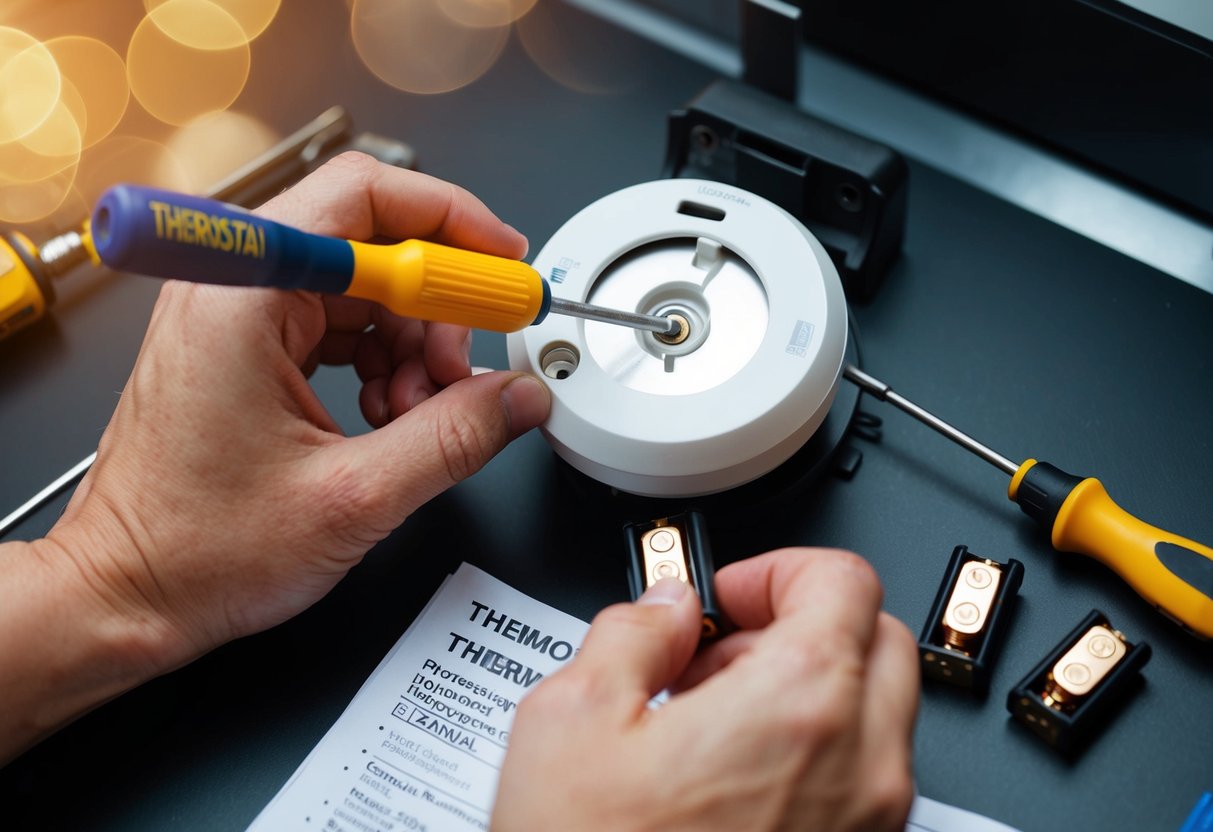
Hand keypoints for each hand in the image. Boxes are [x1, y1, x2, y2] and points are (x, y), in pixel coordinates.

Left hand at [0, 153, 549, 759]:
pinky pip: (339, 326)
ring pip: (364, 292)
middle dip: (438, 309)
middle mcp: (233, 288)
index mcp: (243, 296)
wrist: (124, 596)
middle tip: (471, 371)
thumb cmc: (192, 552)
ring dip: (414, 347)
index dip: (452, 222)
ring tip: (421, 414)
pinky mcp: (245, 348)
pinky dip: (383, 364)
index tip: (501, 266)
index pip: (364, 196)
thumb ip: (455, 438)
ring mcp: (237, 317)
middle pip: (373, 245)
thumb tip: (517, 398)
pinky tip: (391, 417)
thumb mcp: (353, 498)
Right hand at [493, 548, 918, 831]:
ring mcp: (868, 825)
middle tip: (720, 651)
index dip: (777, 569)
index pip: (843, 579)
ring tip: (709, 720)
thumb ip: (631, 630)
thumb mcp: (569, 718)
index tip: (728, 594)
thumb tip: (665, 607)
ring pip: (876, 711)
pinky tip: (725, 778)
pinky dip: (811, 751)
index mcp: (800, 704)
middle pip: (876, 638)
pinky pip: (860, 779)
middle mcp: (859, 767)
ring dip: (805, 688)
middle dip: (800, 623)